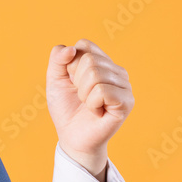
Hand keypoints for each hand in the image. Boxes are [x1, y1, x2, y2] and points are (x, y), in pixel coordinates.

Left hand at [46, 38, 133, 177]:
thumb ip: (57, 59)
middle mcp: (117, 70)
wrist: (71, 136)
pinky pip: (102, 91)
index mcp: (102, 61)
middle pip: (89, 60)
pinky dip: (91, 103)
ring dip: (83, 94)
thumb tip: (71, 48)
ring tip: (88, 104)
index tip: (72, 82)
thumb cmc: (66, 107)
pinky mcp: (127, 102)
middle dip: (76, 81)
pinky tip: (96, 111)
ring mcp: (125, 86)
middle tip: (81, 97)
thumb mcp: (55, 80)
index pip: (84, 45)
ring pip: (95, 74)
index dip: (70, 65)